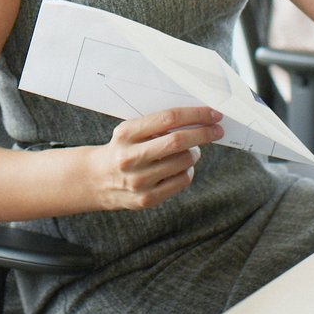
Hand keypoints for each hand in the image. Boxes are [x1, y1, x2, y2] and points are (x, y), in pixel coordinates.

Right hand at [86, 107, 223, 211]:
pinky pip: (182, 181)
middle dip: (203, 134)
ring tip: (191, 150)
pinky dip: (188, 171)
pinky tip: (181, 167)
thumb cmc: (122, 149)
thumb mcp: (130, 131)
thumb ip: (156, 125)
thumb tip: (197, 120)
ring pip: (184, 162)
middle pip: (178, 141)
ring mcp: (139, 181)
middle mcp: (130, 157)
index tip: (212, 114)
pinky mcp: (147, 199)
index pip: (168, 118)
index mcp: (126, 134)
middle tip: (216, 130)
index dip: (195, 115)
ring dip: (195, 153)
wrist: (96, 180)